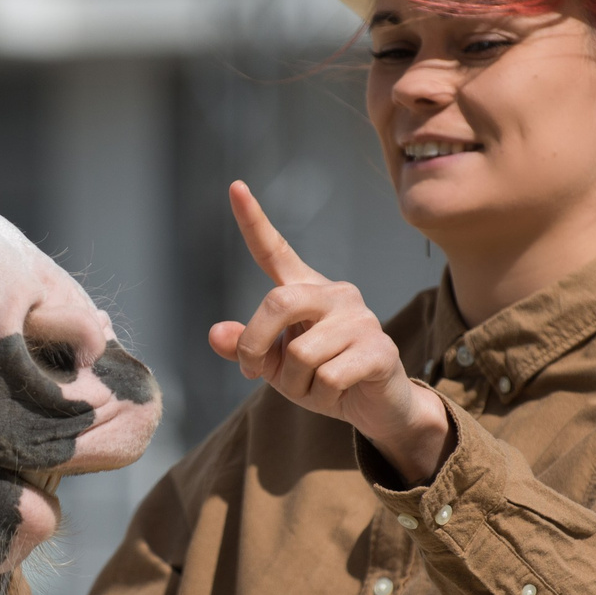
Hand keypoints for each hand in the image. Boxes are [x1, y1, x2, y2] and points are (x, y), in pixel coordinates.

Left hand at [207, 182, 451, 483]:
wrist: (377, 407)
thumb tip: (216, 334)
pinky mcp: (379, 349)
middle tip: (252, 371)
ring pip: (300, 354)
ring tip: (316, 387)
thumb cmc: (324, 379)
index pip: (275, 251)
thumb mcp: (277, 366)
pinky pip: (328, 377)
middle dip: (254, 345)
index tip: (235, 186)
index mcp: (307, 291)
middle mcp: (336, 294)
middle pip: (278, 303)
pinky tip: (340, 393)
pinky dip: (323, 396)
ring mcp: (361, 319)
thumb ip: (247, 349)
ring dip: (296, 385)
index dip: (253, 220)